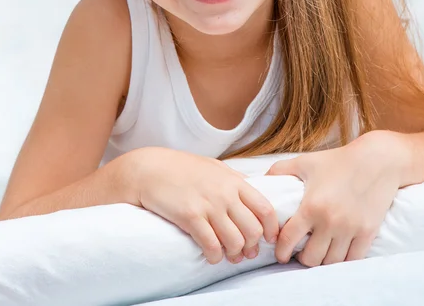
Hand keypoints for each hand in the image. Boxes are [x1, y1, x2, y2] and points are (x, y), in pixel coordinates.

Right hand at [123, 147, 279, 264]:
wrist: (151, 169)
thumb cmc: (182, 167)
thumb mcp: (213, 166)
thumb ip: (234, 177)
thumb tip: (252, 186)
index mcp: (233, 181)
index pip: (265, 208)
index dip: (272, 228)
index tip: (269, 238)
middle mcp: (225, 193)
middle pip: (253, 229)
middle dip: (253, 246)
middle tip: (246, 251)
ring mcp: (208, 205)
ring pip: (235, 241)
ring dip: (234, 254)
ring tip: (229, 255)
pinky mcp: (190, 217)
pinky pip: (211, 245)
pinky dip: (215, 256)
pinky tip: (212, 255)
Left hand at [266, 131, 401, 266]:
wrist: (376, 161)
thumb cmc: (338, 160)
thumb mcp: (305, 161)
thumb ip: (280, 170)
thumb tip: (262, 179)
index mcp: (311, 206)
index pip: (289, 239)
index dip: (281, 251)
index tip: (280, 253)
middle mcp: (330, 222)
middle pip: (311, 259)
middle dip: (301, 259)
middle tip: (298, 253)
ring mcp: (351, 229)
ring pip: (331, 262)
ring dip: (321, 261)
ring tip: (316, 254)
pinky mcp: (368, 233)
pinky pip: (352, 259)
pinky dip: (342, 260)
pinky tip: (336, 253)